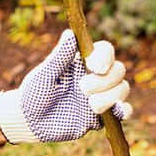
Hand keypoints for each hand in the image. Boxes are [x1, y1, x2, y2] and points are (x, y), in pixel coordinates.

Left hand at [0, 29, 131, 143]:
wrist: (30, 122)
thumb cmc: (34, 93)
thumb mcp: (45, 75)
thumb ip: (59, 56)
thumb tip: (70, 33)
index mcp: (83, 62)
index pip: (105, 51)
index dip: (105, 56)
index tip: (93, 66)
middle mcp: (95, 77)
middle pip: (118, 70)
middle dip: (104, 80)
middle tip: (83, 88)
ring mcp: (100, 96)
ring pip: (122, 89)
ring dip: (110, 96)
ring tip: (90, 105)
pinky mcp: (102, 116)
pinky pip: (123, 111)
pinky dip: (125, 110)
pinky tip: (119, 112)